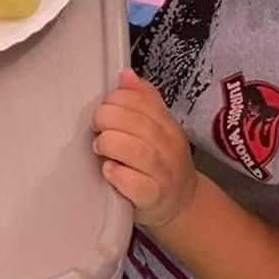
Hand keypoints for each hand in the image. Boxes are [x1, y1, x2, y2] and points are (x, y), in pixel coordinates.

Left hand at [92, 68, 197, 227]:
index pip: (145, 101)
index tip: (104, 106)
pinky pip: (136, 184)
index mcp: (168, 125)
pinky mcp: (154, 198)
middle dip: (109, 119)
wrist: (182, 204)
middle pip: (140, 124)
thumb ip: (142, 101)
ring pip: (138, 151)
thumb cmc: (160, 163)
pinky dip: (118, 175)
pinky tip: (109, 170)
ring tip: (100, 147)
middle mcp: (170, 148)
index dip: (118, 98)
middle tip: (96, 126)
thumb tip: (125, 74)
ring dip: (111, 143)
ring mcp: (164, 174)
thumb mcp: (156, 129)